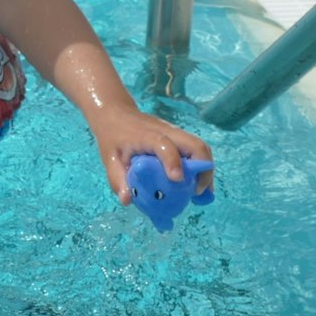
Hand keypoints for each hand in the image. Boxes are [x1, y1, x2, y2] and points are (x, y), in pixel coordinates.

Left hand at [85, 107, 213, 205]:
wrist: (116, 114)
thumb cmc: (113, 137)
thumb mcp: (109, 158)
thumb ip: (117, 179)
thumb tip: (127, 201)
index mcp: (147, 136)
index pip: (165, 144)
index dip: (173, 161)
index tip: (176, 180)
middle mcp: (167, 131)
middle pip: (196, 145)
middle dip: (203, 169)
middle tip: (196, 192)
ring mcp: (175, 133)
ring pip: (200, 147)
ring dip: (205, 169)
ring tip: (200, 192)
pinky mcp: (179, 137)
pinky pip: (196, 150)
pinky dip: (202, 167)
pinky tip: (197, 184)